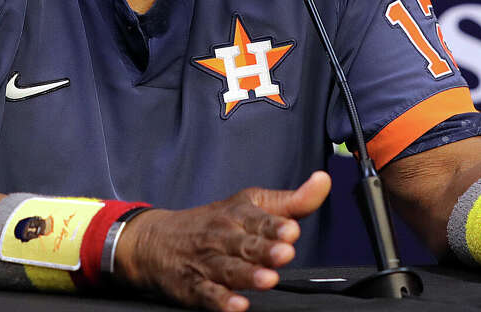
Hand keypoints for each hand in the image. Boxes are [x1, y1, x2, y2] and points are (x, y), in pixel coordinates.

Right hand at [114, 171, 331, 311]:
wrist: (156, 239)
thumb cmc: (214, 221)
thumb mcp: (251, 204)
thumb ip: (292, 201)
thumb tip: (324, 181)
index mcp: (238, 214)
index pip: (260, 220)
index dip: (275, 225)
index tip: (292, 230)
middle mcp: (222, 236)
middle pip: (245, 244)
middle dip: (265, 249)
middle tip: (285, 253)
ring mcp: (206, 261)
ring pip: (228, 269)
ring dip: (248, 275)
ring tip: (268, 280)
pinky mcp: (193, 286)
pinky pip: (207, 294)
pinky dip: (220, 300)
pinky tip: (236, 305)